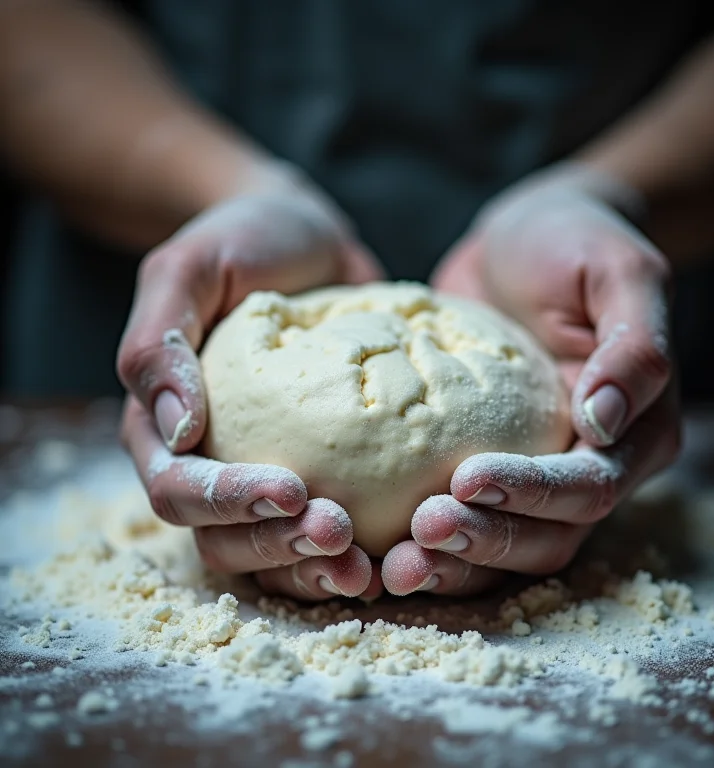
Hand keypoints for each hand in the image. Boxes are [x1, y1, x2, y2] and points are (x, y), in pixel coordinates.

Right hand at [117, 163, 383, 598]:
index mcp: (163, 427)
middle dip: (278, 545)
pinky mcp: (321, 466)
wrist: (308, 240)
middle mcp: (210, 462)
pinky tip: (396, 548)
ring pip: (273, 550)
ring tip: (370, 565)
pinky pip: (324, 525)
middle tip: (340, 535)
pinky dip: (357, 548)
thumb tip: (177, 430)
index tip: (291, 488)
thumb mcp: (190, 268)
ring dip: (315, 566)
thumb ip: (160, 342)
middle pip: (223, 539)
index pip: (177, 489)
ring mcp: (264, 469)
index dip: (225, 501)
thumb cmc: (242, 243)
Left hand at [382, 165, 679, 595]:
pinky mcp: (486, 463)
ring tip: (390, 564)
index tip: (464, 480)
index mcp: (635, 432)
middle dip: (485, 541)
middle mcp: (591, 466)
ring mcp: (536, 472)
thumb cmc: (574, 244)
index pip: (590, 486)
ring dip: (454, 562)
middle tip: (417, 536)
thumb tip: (603, 421)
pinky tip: (378, 546)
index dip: (532, 494)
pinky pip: (466, 518)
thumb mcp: (617, 273)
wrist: (521, 239)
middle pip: (549, 536)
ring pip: (508, 546)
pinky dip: (429, 542)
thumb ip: (633, 345)